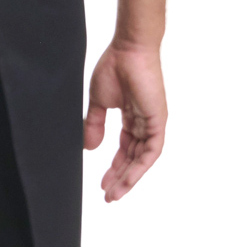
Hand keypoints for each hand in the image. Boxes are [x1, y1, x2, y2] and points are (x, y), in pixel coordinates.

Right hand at [83, 42, 167, 201]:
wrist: (128, 50)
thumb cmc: (115, 67)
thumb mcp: (99, 102)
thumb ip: (94, 125)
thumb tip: (88, 147)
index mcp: (132, 117)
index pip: (125, 149)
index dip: (114, 167)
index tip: (102, 184)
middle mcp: (144, 123)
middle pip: (133, 158)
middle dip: (120, 178)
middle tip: (108, 196)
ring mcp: (153, 123)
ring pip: (142, 159)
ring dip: (129, 178)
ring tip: (114, 194)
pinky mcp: (158, 122)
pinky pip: (151, 152)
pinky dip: (139, 167)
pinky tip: (127, 180)